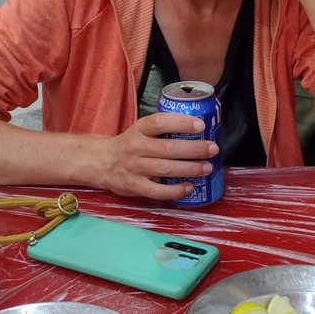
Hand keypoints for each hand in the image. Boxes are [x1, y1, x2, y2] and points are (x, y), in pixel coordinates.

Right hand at [95, 112, 218, 199]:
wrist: (101, 162)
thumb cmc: (130, 144)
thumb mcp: (140, 130)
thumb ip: (162, 130)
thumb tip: (198, 129)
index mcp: (139, 129)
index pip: (159, 122)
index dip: (180, 123)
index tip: (200, 124)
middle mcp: (136, 147)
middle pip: (167, 148)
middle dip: (193, 149)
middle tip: (212, 148)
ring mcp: (134, 168)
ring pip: (164, 169)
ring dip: (189, 169)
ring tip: (207, 168)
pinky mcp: (134, 186)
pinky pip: (156, 191)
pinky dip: (174, 190)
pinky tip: (189, 187)